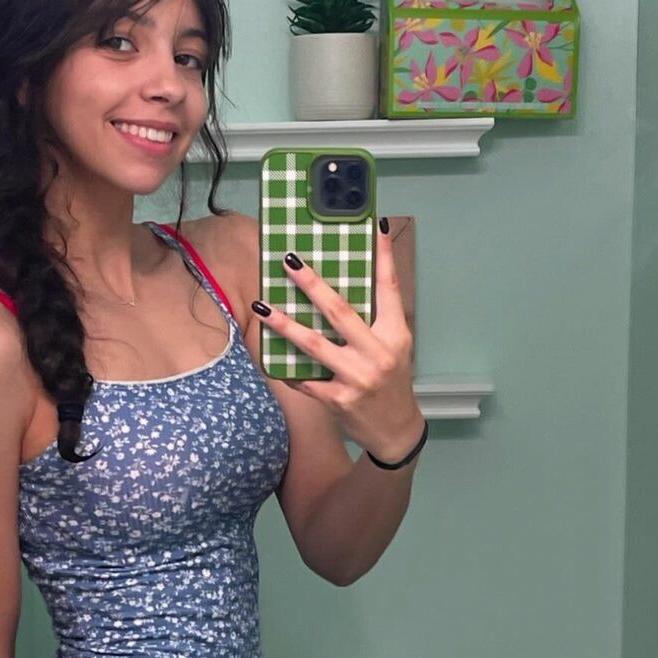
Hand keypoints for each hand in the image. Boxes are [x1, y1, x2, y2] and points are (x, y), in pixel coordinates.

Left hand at [254, 219, 425, 462]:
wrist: (395, 431)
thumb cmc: (392, 383)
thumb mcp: (394, 348)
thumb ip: (374, 320)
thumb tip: (339, 289)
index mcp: (395, 335)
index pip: (389, 288)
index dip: (383, 257)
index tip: (373, 226)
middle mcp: (377, 354)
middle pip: (340, 311)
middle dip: (312, 285)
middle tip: (290, 262)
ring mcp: (356, 378)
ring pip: (314, 345)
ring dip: (284, 324)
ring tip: (262, 306)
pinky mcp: (337, 399)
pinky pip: (304, 379)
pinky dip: (286, 368)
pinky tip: (269, 356)